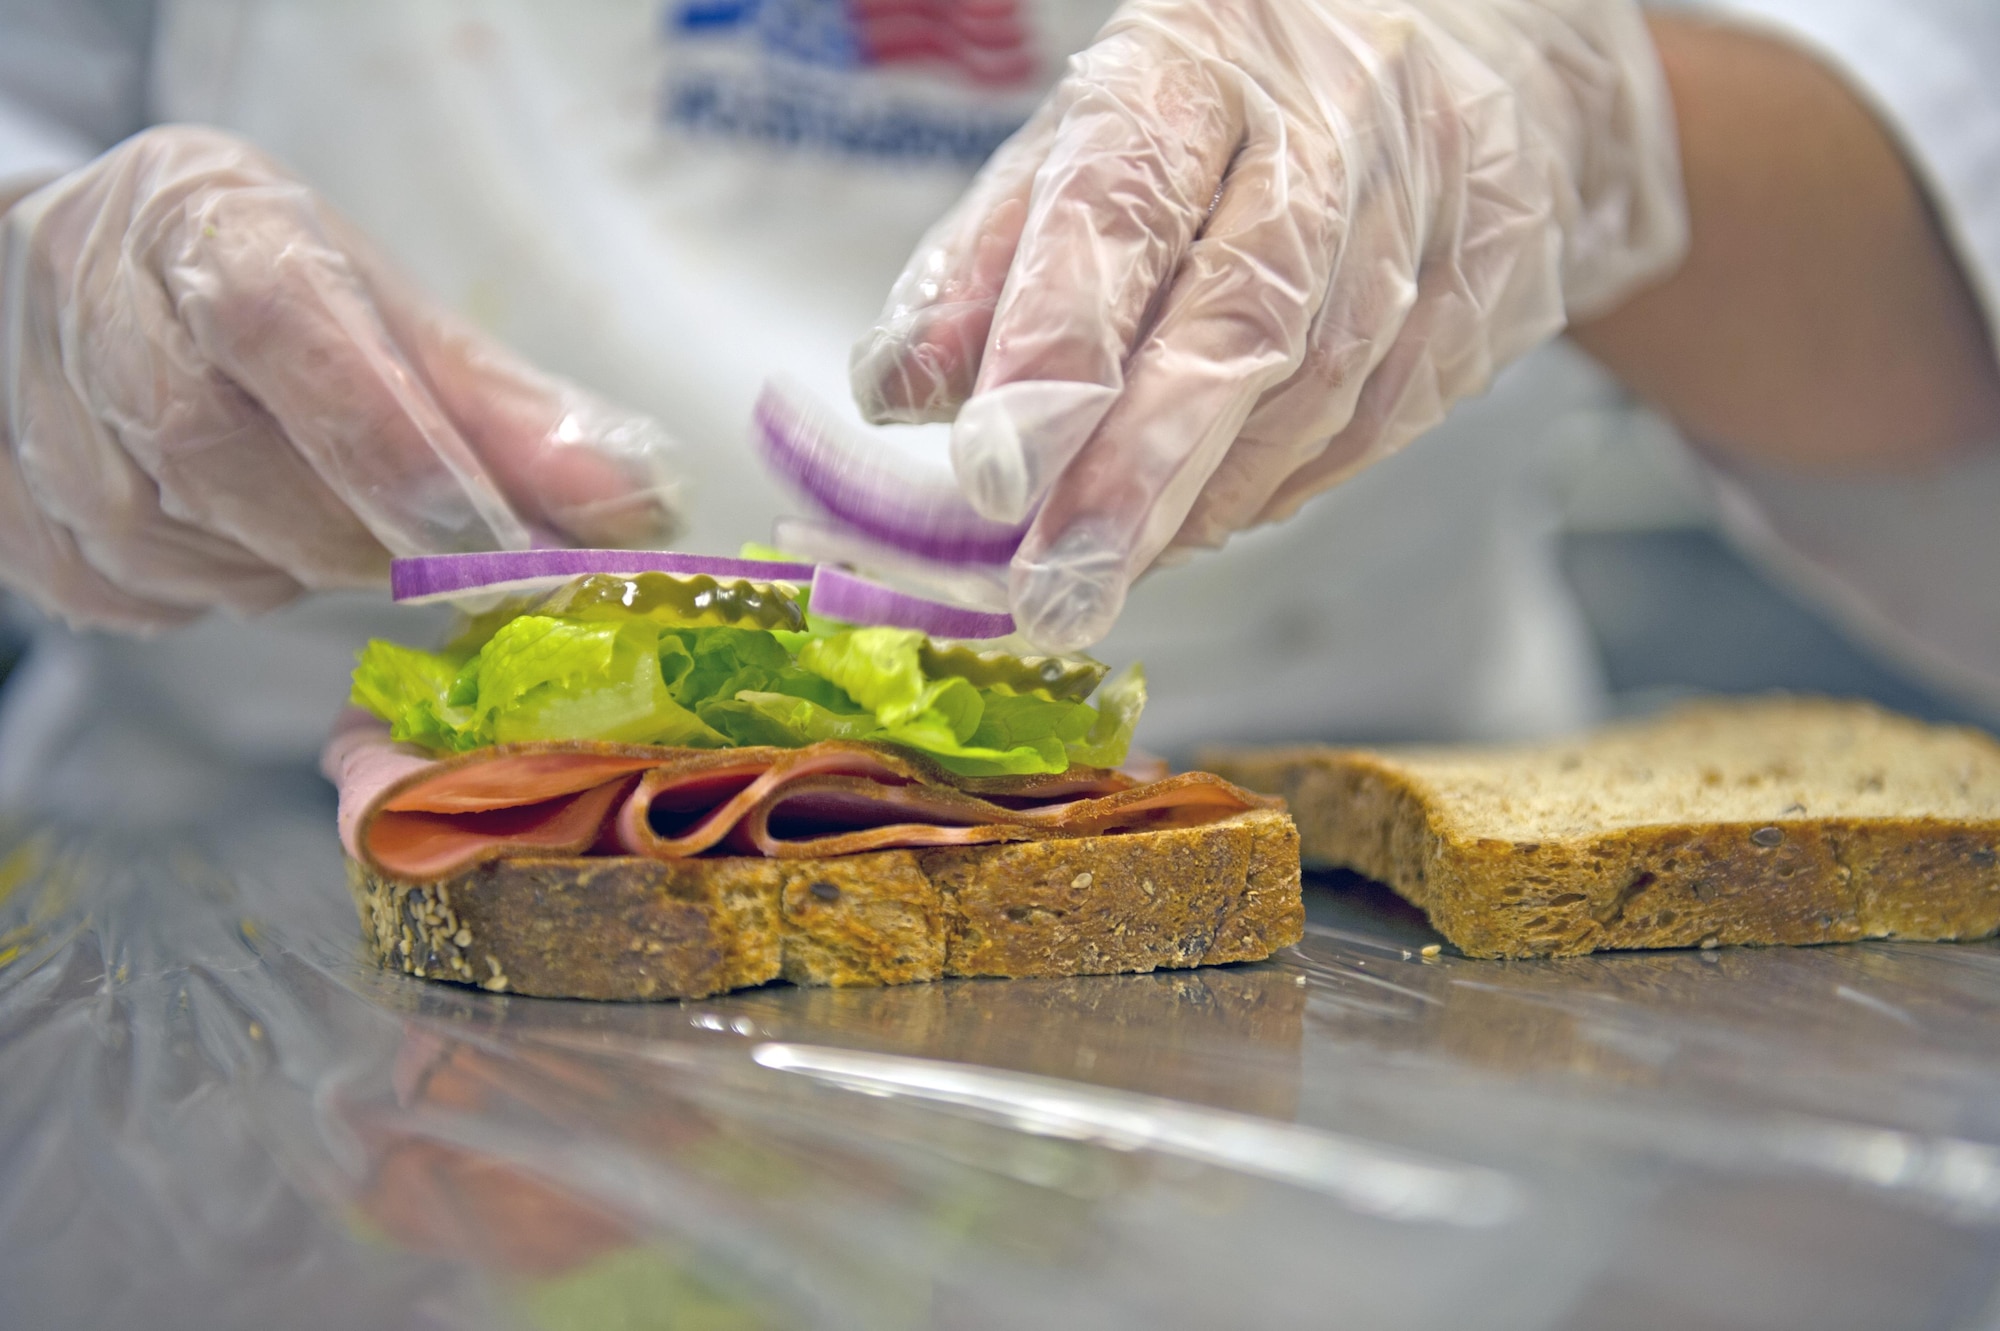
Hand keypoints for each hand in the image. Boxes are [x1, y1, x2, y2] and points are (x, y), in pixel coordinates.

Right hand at [0, 125, 681, 631]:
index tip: (491, 525)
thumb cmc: (273, 298)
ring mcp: (39, 424)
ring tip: (333, 506)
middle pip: (226, 459)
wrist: (89, 302)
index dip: (388, 438)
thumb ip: (509, 412)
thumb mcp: (393, 315)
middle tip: (450, 548)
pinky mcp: (25, 529)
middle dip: (363, 526)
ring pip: (193, 546)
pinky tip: (257, 531)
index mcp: (210, 221)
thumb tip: (634, 507)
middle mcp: (98, 306)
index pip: (281, 320)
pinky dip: (237, 582)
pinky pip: (156, 598)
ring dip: (299, 558)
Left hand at [852, 0, 1686, 651]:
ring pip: (1317, 390)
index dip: (1054, 342)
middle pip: (1238, 318)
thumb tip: (896, 390)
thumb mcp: (1087, 148)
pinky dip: (1277, 487)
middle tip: (1055, 591)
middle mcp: (1326, 120)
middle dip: (1133, 473)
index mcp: (1191, 64)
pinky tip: (1207, 517)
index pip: (1120, 203)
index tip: (991, 471)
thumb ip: (986, 263)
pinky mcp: (1491, 286)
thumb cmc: (1233, 118)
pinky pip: (1380, 423)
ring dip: (1201, 502)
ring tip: (1109, 569)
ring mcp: (1428, 204)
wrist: (1479, 70)